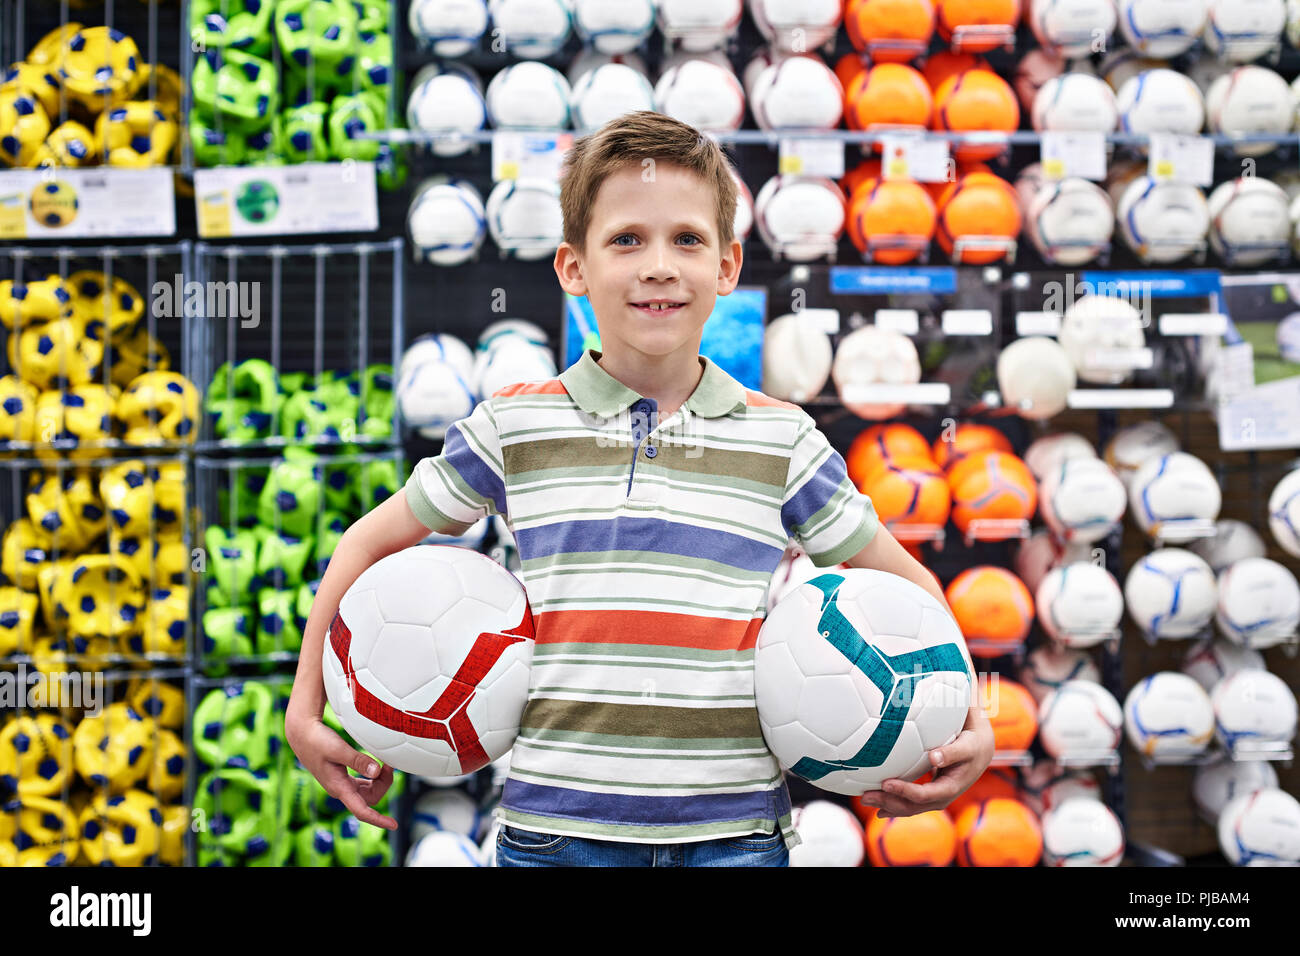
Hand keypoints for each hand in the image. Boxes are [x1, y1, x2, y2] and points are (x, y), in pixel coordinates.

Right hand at [286, 712, 397, 829]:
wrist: (301, 734)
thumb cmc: (317, 741)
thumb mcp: (338, 749)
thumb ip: (358, 761)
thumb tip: (377, 771)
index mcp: (339, 788)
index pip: (361, 811)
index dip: (378, 820)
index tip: (394, 825)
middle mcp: (341, 789)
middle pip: (370, 799)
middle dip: (384, 785)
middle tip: (390, 765)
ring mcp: (341, 784)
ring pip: (368, 791)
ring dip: (380, 781)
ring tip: (386, 763)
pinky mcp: (342, 776)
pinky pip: (363, 783)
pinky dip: (374, 776)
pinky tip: (377, 765)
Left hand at [859, 703, 994, 818]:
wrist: (981, 749)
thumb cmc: (973, 742)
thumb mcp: (967, 744)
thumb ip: (952, 751)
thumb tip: (933, 757)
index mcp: (952, 787)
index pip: (924, 795)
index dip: (905, 792)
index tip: (885, 783)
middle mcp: (943, 797)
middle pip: (912, 806)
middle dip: (888, 802)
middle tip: (864, 796)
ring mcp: (936, 797)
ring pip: (909, 807)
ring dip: (887, 805)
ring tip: (864, 800)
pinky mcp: (930, 793)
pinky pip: (910, 802)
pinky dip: (893, 802)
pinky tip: (878, 803)